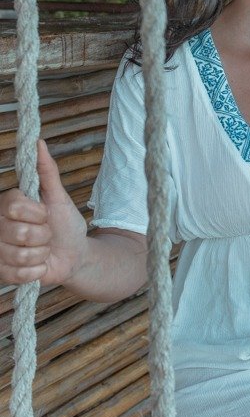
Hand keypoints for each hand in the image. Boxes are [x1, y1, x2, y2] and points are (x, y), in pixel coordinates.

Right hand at [0, 140, 87, 285]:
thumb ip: (47, 171)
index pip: (12, 206)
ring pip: (18, 255)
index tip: (45, 214)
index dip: (35, 213)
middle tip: (46, 234)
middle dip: (43, 235)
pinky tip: (39, 265)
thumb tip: (38, 142)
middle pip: (17, 232)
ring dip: (40, 254)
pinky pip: (17, 273)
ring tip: (43, 250)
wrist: (75, 255)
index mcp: (9, 205)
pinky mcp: (3, 272)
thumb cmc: (65, 224)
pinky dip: (36, 271)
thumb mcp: (59, 197)